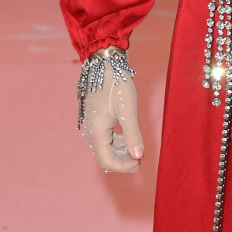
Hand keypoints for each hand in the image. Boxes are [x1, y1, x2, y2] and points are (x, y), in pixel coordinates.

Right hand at [81, 49, 143, 173]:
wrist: (105, 64)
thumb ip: (133, 135)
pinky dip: (117, 143)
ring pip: (105, 149)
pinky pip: (104, 139)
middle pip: (105, 157)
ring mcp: (91, 126)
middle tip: (141, 157)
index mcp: (97, 132)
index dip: (124, 166)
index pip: (108, 161)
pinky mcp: (95, 120)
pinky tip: (128, 138)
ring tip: (136, 147)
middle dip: (123, 160)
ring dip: (121, 152)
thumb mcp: (128, 110)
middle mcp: (91, 132)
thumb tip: (138, 157)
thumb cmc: (118, 84)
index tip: (140, 163)